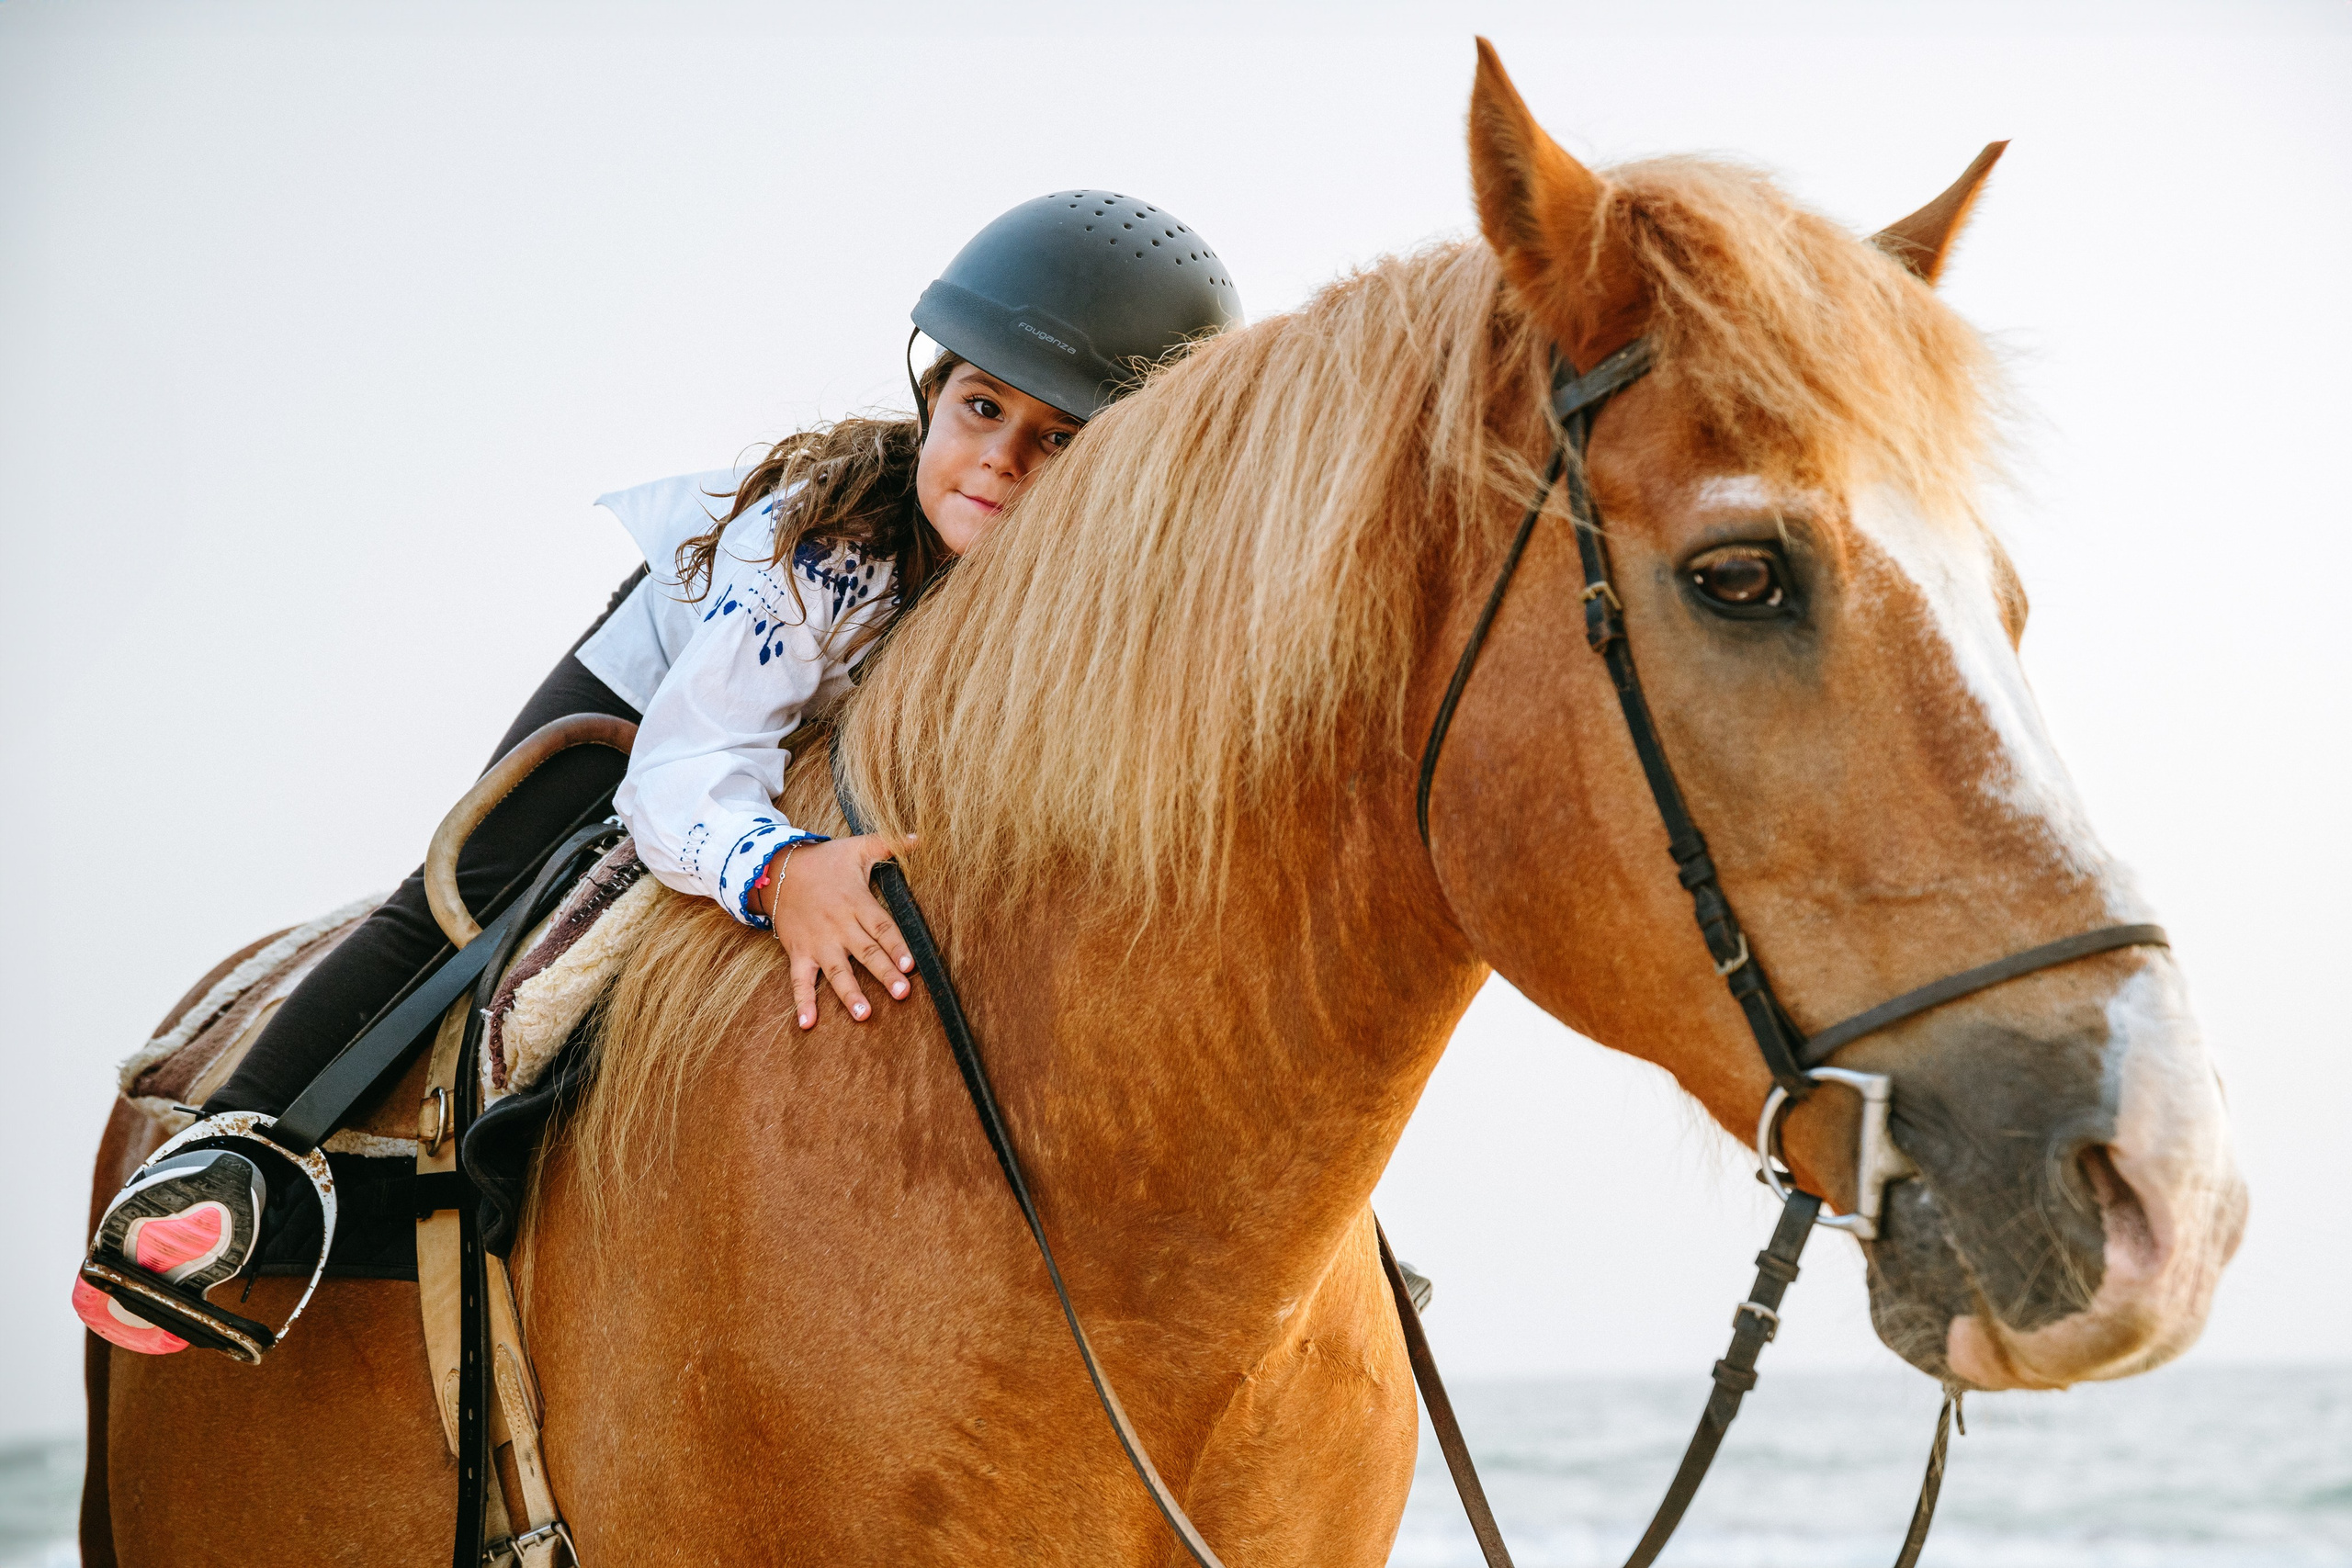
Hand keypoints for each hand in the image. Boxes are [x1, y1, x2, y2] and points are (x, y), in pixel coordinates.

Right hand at [750, 835, 916, 1029]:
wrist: (776, 869)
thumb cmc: (824, 862)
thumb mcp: (857, 847)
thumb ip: (889, 844)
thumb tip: (920, 837)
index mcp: (857, 903)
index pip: (881, 927)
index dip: (896, 945)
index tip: (910, 964)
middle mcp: (839, 926)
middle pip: (865, 952)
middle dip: (884, 973)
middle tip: (902, 993)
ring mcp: (817, 942)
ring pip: (836, 971)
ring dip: (850, 994)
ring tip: (864, 1015)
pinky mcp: (799, 952)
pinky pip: (799, 980)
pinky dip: (803, 1002)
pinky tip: (808, 1023)